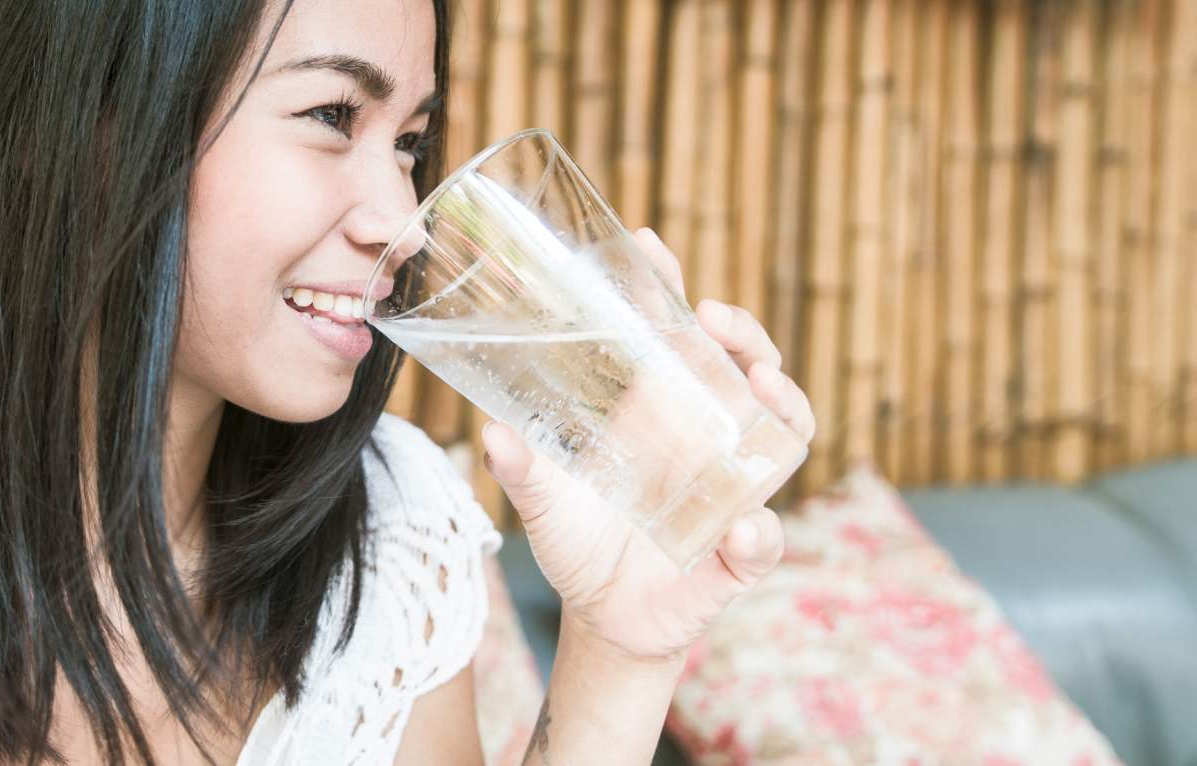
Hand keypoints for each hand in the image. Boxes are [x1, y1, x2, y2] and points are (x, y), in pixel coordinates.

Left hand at [481, 227, 814, 662]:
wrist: (603, 616)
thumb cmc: (578, 540)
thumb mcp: (544, 500)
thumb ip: (521, 468)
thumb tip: (490, 433)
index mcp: (657, 412)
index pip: (676, 337)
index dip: (669, 290)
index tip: (650, 247)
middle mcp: (704, 437)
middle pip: (745, 365)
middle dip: (743, 332)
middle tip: (715, 318)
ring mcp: (730, 486)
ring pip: (784, 429)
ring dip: (785, 402)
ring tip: (761, 383)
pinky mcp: (740, 547)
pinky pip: (765, 536)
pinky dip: (760, 533)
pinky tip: (743, 527)